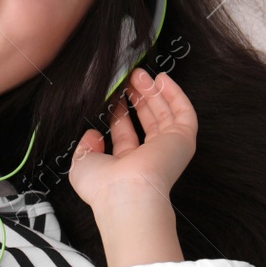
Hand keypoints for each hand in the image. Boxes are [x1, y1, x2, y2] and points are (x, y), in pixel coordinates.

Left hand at [67, 67, 196, 209]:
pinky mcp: (183, 140)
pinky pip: (184, 112)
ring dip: (153, 91)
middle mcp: (149, 156)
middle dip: (137, 97)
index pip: (125, 133)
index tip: (113, 94)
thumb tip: (92, 134)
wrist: (126, 193)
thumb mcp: (82, 164)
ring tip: (140, 73)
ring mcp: (168, 147)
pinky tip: (163, 79)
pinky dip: (175, 94)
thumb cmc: (102, 185)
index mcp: (127, 164)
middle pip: (146, 119)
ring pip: (165, 113)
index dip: (119, 112)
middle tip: (128, 78)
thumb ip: (85, 147)